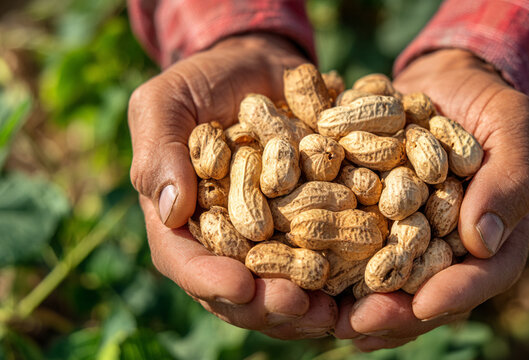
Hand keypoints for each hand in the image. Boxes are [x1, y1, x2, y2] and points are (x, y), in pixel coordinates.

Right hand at [128, 34, 336, 338]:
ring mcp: (270, 237)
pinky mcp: (309, 225)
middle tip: (297, 305)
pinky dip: (343, 275)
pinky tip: (366, 280)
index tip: (239, 286)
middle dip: (267, 304)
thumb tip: (173, 211)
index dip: (210, 280)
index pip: (186, 262)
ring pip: (283, 286)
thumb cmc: (202, 82)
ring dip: (308, 305)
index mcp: (183, 221)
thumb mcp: (166, 104)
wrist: (258, 67)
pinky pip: (324, 257)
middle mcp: (226, 240)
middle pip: (239, 290)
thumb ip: (160, 153)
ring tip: (334, 310)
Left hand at [334, 49, 528, 350]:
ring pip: (395, 283)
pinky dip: (339, 269)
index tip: (423, 306)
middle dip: (397, 313)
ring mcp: (419, 237)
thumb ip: (508, 180)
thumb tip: (481, 241)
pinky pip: (363, 251)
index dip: (456, 293)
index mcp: (500, 231)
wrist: (447, 82)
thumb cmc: (488, 101)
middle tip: (359, 326)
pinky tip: (312, 284)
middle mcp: (458, 246)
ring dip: (362, 304)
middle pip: (433, 292)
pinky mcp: (383, 222)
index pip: (486, 273)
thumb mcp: (512, 125)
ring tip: (329, 320)